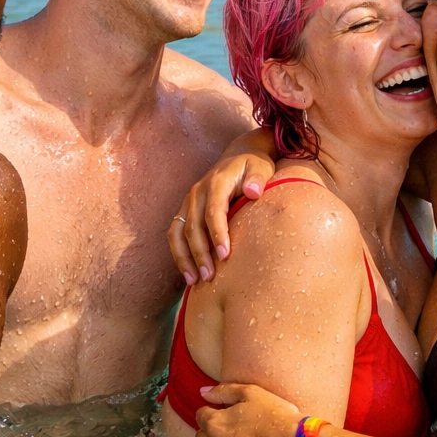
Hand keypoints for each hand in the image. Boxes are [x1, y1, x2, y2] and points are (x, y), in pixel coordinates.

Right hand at [169, 153, 275, 283]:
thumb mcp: (260, 167)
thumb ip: (258, 178)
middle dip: (200, 253)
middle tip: (210, 276)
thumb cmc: (253, 165)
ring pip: (178, 232)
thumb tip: (253, 191)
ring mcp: (188, 202)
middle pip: (193, 226)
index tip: (225, 256)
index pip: (213, 211)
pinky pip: (175, 234)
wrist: (239, 156)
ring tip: (195, 281)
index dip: (217, 234)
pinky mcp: (185, 210)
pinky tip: (188, 273)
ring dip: (185, 258)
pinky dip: (179, 254)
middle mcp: (197, 192)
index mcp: (216, 182)